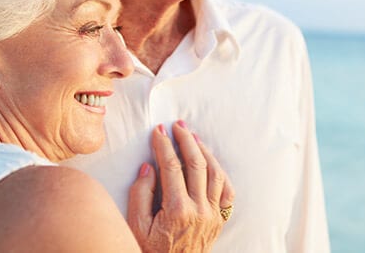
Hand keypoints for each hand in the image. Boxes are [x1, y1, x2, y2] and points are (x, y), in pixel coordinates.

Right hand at [127, 120, 234, 252]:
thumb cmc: (150, 251)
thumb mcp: (136, 226)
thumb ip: (140, 194)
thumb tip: (148, 167)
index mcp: (177, 210)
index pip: (171, 167)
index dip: (163, 145)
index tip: (158, 131)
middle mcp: (200, 209)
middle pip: (196, 164)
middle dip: (186, 140)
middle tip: (177, 125)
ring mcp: (213, 214)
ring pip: (215, 173)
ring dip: (204, 151)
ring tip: (193, 136)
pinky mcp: (220, 219)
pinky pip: (227, 190)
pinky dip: (220, 172)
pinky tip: (210, 161)